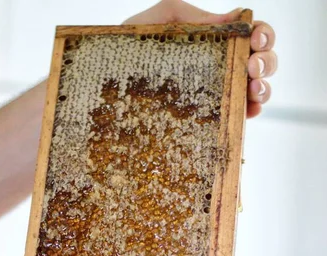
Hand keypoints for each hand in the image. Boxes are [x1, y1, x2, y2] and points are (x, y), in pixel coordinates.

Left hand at [124, 0, 276, 118]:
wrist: (107, 83)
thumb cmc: (131, 50)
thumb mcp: (161, 22)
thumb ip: (194, 16)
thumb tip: (236, 16)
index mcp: (215, 42)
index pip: (252, 35)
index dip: (263, 35)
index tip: (255, 39)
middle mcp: (221, 68)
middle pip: (263, 62)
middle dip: (266, 62)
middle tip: (250, 66)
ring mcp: (217, 95)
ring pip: (258, 90)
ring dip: (264, 88)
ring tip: (251, 87)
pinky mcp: (209, 120)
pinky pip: (239, 118)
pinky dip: (250, 112)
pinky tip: (248, 110)